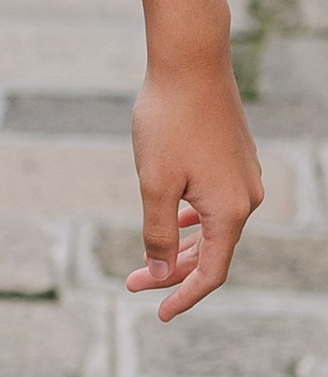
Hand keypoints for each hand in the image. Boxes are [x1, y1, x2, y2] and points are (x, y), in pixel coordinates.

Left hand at [127, 46, 262, 318]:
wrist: (190, 63)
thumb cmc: (168, 122)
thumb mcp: (154, 184)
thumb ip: (157, 233)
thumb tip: (158, 271)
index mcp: (231, 210)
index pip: (212, 271)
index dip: (184, 295)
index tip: (158, 313)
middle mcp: (246, 197)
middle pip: (212, 252)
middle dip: (171, 270)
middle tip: (131, 283)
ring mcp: (244, 176)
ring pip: (214, 227)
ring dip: (180, 245)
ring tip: (146, 259)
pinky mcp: (235, 159)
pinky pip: (216, 204)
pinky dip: (193, 220)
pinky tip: (174, 220)